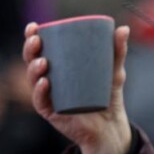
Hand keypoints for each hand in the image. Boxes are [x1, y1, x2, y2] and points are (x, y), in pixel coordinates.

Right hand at [24, 21, 132, 153]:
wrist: (110, 126)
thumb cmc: (108, 96)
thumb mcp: (114, 71)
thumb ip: (117, 51)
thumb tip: (123, 29)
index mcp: (59, 67)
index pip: (40, 49)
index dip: (32, 37)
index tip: (33, 27)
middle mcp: (50, 80)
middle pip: (32, 62)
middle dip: (29, 50)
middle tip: (37, 41)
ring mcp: (50, 97)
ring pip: (33, 81)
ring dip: (33, 69)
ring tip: (43, 62)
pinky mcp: (52, 113)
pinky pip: (41, 102)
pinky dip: (40, 92)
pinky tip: (45, 83)